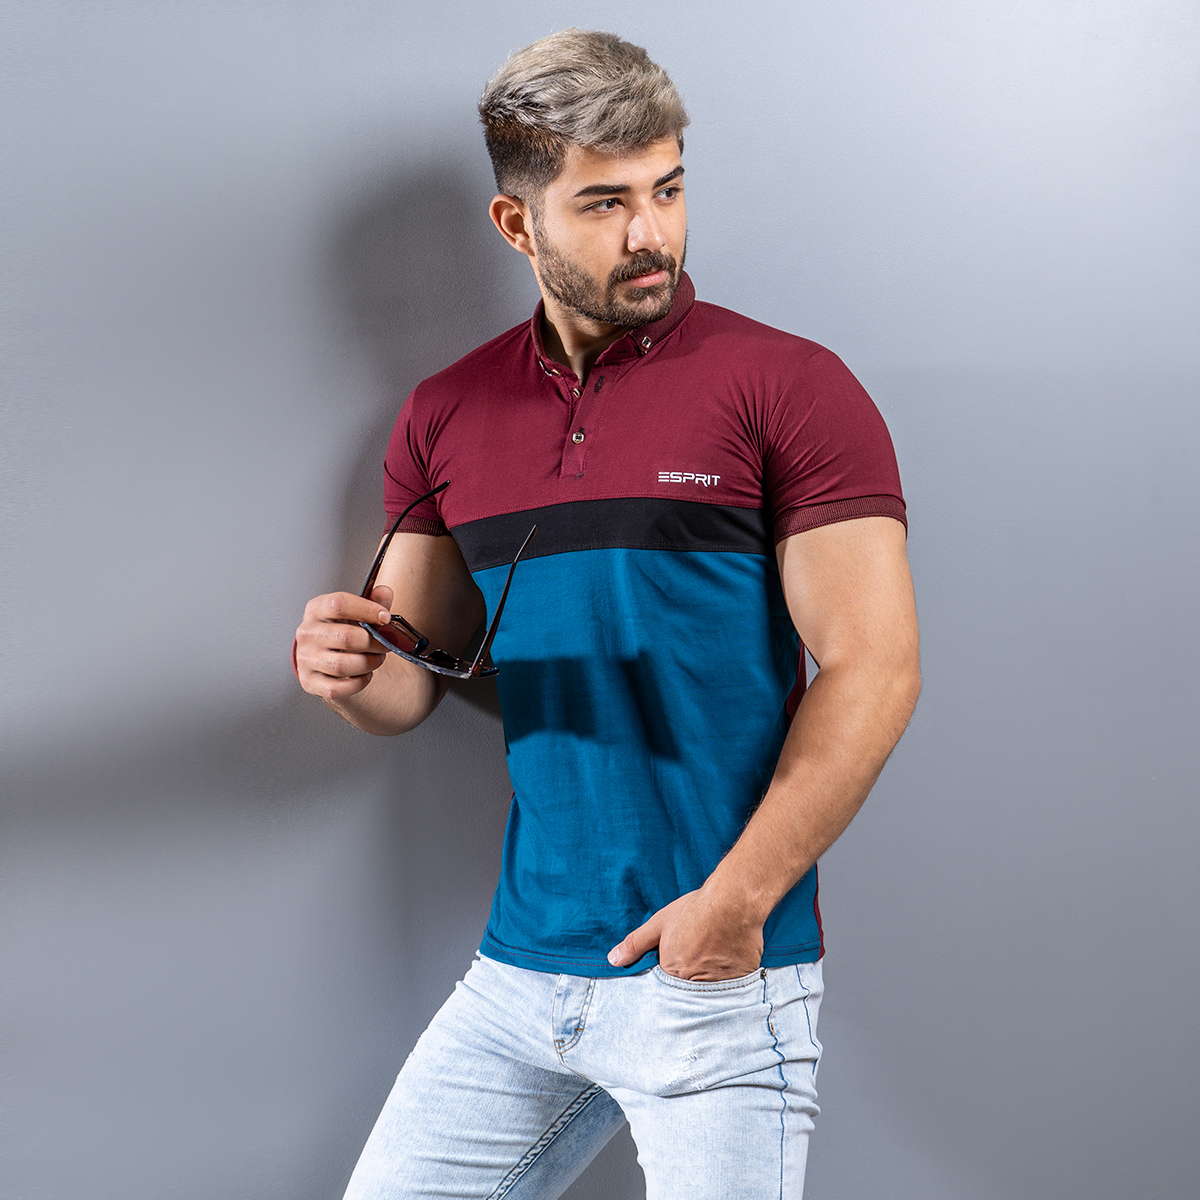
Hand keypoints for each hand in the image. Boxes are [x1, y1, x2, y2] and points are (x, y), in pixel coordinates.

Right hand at [294, 585, 394, 699]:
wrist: (326, 656)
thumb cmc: (343, 630)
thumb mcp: (357, 611)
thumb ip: (374, 601)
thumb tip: (384, 592)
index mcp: (317, 609)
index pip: (339, 604)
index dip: (367, 609)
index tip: (386, 617)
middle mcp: (307, 633)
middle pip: (345, 637)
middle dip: (374, 643)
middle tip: (386, 645)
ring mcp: (306, 658)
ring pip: (342, 665)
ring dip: (368, 664)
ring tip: (377, 659)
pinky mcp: (310, 681)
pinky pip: (337, 688)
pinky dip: (358, 683)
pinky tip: (365, 675)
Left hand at [607, 885, 764, 980]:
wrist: (734, 901)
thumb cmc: (695, 911)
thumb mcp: (659, 923)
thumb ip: (635, 944)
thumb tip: (613, 960)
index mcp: (673, 973)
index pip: (665, 989)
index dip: (668, 976)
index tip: (676, 963)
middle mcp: (696, 985)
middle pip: (687, 993)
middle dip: (688, 981)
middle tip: (696, 958)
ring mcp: (720, 985)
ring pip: (710, 994)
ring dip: (709, 981)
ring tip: (712, 957)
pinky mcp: (740, 982)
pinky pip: (731, 990)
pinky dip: (728, 980)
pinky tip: (727, 960)